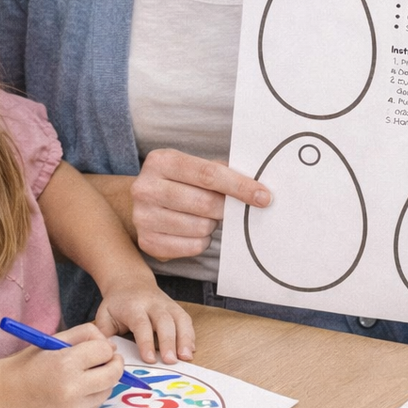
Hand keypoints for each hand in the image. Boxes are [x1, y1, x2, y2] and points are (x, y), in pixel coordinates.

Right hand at [1, 322, 124, 407]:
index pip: (104, 351)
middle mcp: (72, 387)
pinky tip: (80, 387)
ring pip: (109, 389)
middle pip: (114, 373)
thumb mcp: (55, 339)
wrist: (9, 394)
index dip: (104, 347)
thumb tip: (111, 346)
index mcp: (65, 362)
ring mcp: (74, 406)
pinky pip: (98, 402)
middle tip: (106, 359)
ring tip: (88, 373)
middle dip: (114, 363)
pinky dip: (95, 393)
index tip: (98, 347)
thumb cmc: (31, 363)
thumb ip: (86, 335)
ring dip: (105, 379)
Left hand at [93, 271, 195, 362]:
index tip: (150, 359)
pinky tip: (190, 350)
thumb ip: (104, 335)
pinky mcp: (176, 308)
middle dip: (169, 341)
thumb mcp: (104, 316)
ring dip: (184, 339)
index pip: (141, 324)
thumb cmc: (116, 304)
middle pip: (164, 321)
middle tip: (171, 361)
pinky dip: (190, 336)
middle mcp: (153, 304)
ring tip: (186, 357)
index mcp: (133, 306)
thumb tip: (107, 353)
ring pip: (179, 319)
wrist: (130, 282)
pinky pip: (186, 321)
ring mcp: (167, 305)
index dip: (146, 342)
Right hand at [130, 149, 269, 258]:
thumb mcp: (193, 167)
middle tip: (225, 208)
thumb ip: (221, 172)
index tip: (264, 197)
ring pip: (201, 227)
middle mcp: (146, 188)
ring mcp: (143, 217)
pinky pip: (194, 246)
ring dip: (211, 224)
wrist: (143, 203)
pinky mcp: (147, 242)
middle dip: (225, 208)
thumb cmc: (179, 183)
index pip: (209, 174)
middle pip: (206, 203)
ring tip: (203, 217)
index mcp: (161, 161)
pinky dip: (202, 240)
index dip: (240, 186)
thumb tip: (258, 189)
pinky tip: (192, 230)